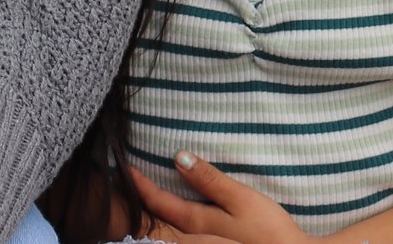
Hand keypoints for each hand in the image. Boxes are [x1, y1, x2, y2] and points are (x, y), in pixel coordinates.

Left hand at [131, 152, 304, 243]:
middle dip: (142, 201)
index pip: (159, 203)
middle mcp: (192, 238)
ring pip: (170, 228)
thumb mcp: (241, 200)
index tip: (124, 169)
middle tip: (124, 182)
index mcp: (195, 224)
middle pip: (159, 219)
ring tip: (144, 194)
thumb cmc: (269, 231)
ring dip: (156, 211)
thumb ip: (209, 180)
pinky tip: (174, 214)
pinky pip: (183, 233)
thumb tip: (178, 157)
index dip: (140, 185)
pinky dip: (171, 222)